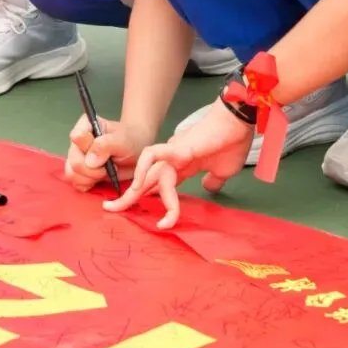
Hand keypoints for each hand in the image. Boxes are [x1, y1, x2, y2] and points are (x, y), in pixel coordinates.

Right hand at [64, 114, 149, 192]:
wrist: (136, 154)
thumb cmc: (131, 141)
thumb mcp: (123, 140)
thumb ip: (106, 145)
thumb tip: (90, 161)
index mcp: (86, 125)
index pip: (76, 137)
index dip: (89, 149)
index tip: (106, 154)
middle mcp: (78, 141)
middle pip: (74, 160)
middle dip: (92, 170)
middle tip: (108, 168)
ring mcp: (78, 157)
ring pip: (72, 173)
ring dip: (90, 178)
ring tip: (105, 173)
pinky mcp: (80, 173)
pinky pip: (76, 183)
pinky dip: (88, 185)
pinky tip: (99, 180)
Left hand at [102, 100, 254, 229]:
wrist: (238, 123)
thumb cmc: (232, 143)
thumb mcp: (222, 171)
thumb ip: (213, 180)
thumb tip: (209, 187)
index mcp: (183, 168)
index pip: (159, 187)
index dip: (150, 200)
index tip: (158, 223)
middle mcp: (173, 162)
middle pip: (145, 182)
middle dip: (127, 198)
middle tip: (109, 209)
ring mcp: (173, 155)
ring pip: (146, 174)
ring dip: (133, 191)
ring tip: (122, 206)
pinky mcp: (176, 148)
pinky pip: (152, 156)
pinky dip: (143, 169)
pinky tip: (140, 186)